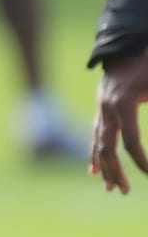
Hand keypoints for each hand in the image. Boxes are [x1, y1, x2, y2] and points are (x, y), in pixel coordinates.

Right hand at [90, 49, 147, 193]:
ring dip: (104, 167)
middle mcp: (106, 108)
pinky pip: (95, 135)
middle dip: (116, 171)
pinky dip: (94, 153)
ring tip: (111, 189)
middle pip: (106, 147)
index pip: (131, 141)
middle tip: (125, 192)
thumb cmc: (147, 63)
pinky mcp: (101, 108)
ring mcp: (100, 108)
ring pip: (97, 143)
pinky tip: (94, 170)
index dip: (142, 161)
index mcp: (122, 103)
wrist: (126, 43)